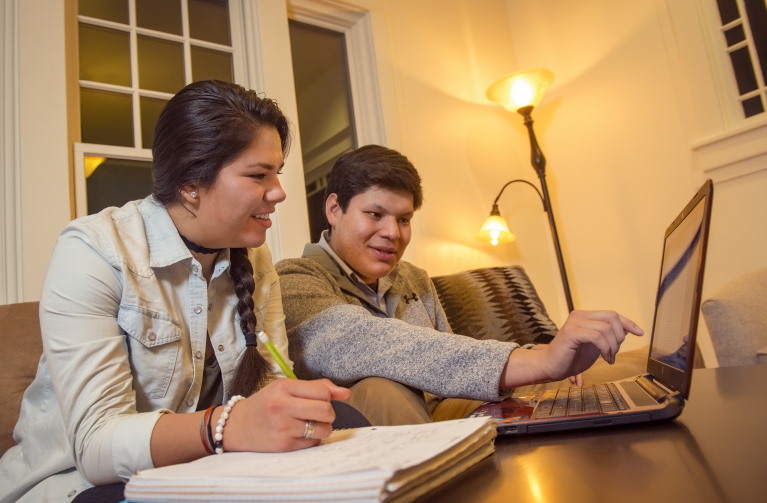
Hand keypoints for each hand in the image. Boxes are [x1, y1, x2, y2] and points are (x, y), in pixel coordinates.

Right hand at [222, 378, 349, 452]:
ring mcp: (283, 428)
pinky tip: (298, 434)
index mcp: (283, 387)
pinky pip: (313, 443)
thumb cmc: (265, 404)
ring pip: (324, 429)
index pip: (322, 391)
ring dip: (322, 427)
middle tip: (317, 413)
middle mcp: (282, 407)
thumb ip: (316, 387)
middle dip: (328, 413)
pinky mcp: (284, 446)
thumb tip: (345, 393)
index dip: (327, 396)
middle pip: (326, 410)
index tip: (321, 399)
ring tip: (308, 424)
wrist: (236, 426)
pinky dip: (311, 439)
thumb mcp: (285, 388)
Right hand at [501, 310, 642, 388]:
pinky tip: (604, 358)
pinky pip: (598, 337)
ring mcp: (574, 322)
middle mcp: (579, 315)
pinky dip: (606, 349)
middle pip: (612, 318)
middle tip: (614, 353)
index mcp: (584, 316)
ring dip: (613, 347)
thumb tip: (627, 330)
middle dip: (619, 337)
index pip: (612, 314)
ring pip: (606, 329)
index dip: (628, 323)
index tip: (640, 333)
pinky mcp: (572, 332)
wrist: (551, 367)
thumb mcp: (595, 345)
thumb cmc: (571, 358)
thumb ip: (608, 336)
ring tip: (609, 358)